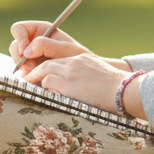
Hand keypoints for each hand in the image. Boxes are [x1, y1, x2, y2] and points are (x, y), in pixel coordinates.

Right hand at [10, 20, 87, 76]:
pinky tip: (36, 79)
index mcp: (41, 30)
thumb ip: (46, 45)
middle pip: (14, 45)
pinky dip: (26, 75)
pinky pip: (21, 71)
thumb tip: (26, 51)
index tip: (24, 51)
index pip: (19, 29)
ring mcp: (31, 56)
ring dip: (22, 67)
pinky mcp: (31, 68)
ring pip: (16, 59)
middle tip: (28, 67)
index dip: (19, 38)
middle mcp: (33, 41)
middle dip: (18, 56)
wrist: (82, 74)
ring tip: (34, 73)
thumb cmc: (77, 57)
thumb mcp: (65, 49)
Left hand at [21, 37, 146, 119]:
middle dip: (36, 72)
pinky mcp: (68, 85)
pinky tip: (38, 94)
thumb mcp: (102, 76)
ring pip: (44, 71)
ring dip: (35, 79)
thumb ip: (89, 78)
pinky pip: (47, 83)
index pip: (59, 60)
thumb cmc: (118, 89)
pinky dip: (41, 88)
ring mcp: (70, 73)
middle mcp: (75, 62)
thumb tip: (86, 89)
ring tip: (29, 87)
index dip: (48, 68)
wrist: (125, 90)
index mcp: (83, 59)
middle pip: (48, 63)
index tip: (42, 75)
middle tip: (29, 79)